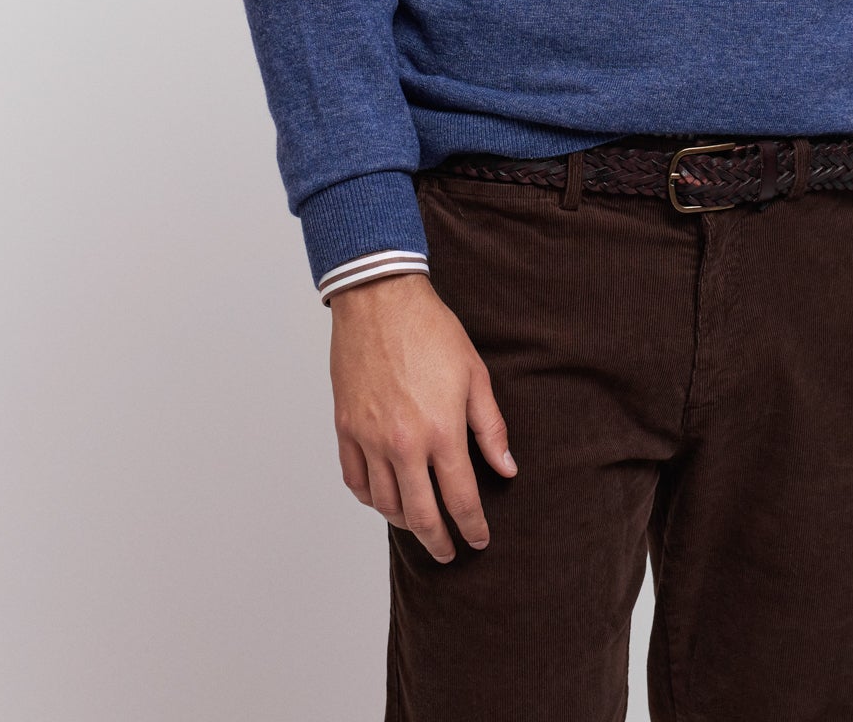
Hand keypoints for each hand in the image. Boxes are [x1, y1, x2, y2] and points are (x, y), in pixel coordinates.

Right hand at [328, 273, 517, 562]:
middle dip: (438, 541)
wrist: (381, 299)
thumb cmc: (432, 331)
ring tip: (420, 524)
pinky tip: (385, 497)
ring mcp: (370, 439)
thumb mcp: (474, 375)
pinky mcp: (346, 428)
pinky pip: (355, 480)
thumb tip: (506, 469)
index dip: (472, 527)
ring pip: (385, 503)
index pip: (460, 499)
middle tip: (448, 553)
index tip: (478, 541)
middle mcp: (403, 444)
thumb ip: (491, 428)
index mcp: (441, 431)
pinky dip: (371, 497)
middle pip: (421, 515)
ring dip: (405, 522)